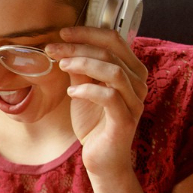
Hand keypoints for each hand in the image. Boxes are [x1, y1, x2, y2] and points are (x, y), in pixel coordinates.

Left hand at [45, 27, 147, 178]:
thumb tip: (64, 46)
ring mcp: (135, 102)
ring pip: (113, 71)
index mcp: (131, 71)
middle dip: (78, 47)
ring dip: (83, 64)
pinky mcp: (125, 120)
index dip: (88, 33)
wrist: (102, 159)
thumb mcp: (83, 89)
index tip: (63, 33)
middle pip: (111, 52)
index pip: (115, 40)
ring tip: (62, 66)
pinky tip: (71, 92)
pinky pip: (109, 96)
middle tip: (54, 48)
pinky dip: (87, 90)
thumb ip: (80, 69)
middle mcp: (138, 83)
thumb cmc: (94, 123)